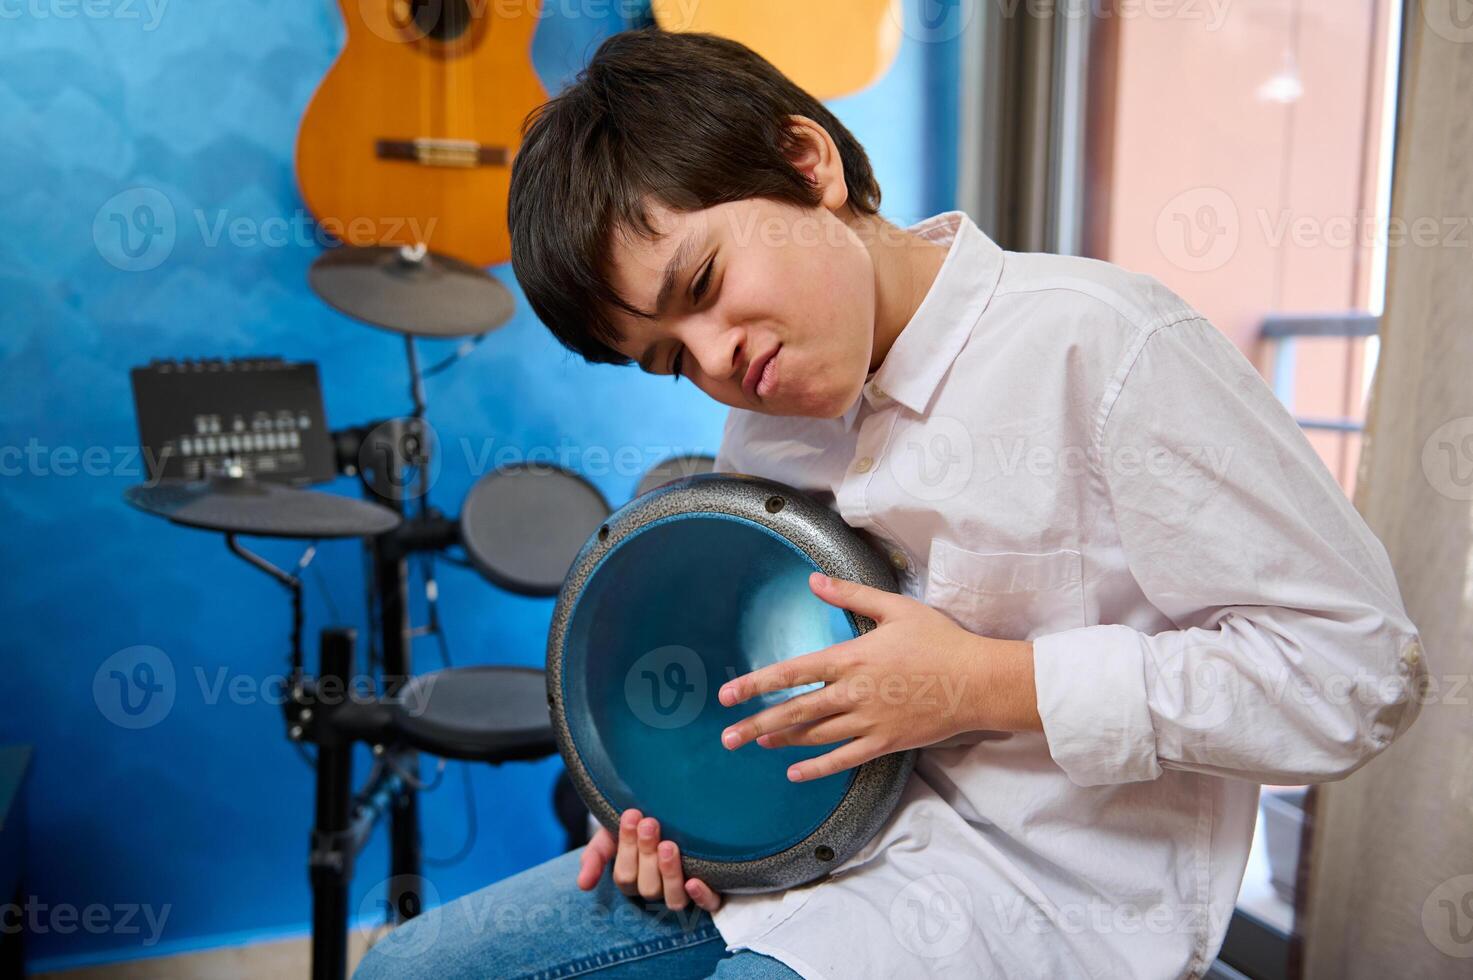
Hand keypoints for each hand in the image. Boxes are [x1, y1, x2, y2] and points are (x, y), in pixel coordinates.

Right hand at [576, 807, 722, 911]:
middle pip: (648, 887)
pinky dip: (702, 896)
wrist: (665, 810)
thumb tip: (583, 884)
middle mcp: (658, 889)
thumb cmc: (636, 825)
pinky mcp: (709, 890)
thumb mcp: (609, 836)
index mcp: (633, 879)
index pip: (625, 876)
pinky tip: (695, 881)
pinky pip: (709, 905)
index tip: (632, 815)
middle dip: (647, 854)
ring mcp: (682, 891)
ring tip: (669, 846)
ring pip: (674, 899)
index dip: (627, 848)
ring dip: (669, 874)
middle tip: (650, 823)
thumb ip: (594, 857)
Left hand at [716, 572, 1039, 780]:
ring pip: (815, 736)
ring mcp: (869, 721)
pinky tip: (795, 772)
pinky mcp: (885, 742)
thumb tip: (813, 580)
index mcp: (852, 658)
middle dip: (757, 723)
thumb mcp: (895, 608)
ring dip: (782, 740)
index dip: (757, 684)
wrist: (978, 681)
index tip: (728, 694)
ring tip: (756, 742)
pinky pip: (843, 759)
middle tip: (727, 737)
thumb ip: (850, 595)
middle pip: (796, 711)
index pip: (793, 672)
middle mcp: (854, 693)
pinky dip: (817, 768)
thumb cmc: (939, 640)